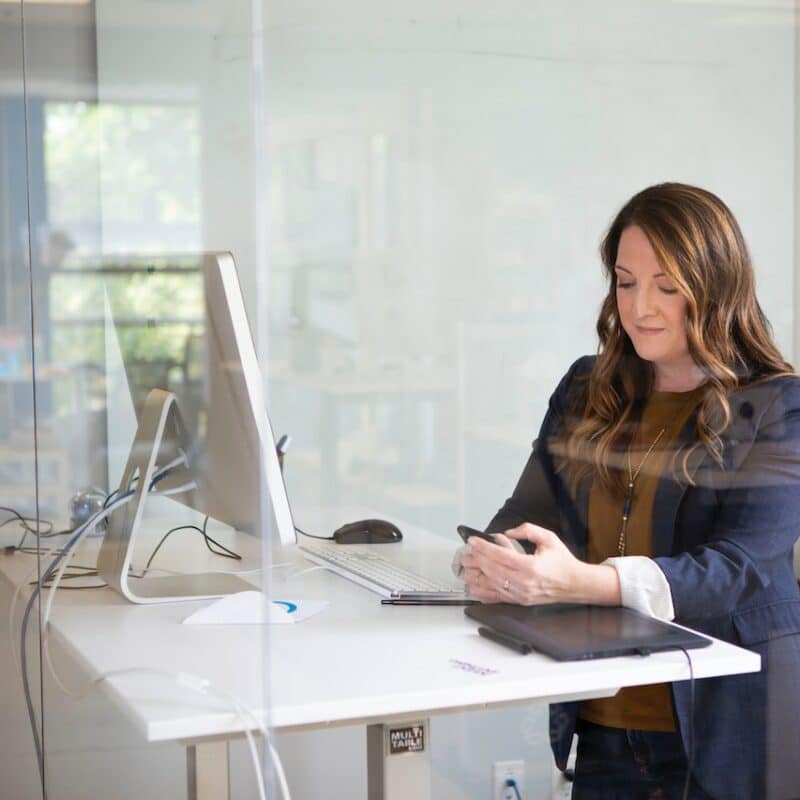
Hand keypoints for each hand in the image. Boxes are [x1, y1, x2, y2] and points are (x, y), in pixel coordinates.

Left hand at [461, 523, 619, 605]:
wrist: (575, 584)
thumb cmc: (562, 562)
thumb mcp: (548, 538)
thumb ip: (527, 530)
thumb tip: (509, 532)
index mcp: (530, 567)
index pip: (500, 556)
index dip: (483, 547)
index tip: (473, 540)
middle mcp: (524, 582)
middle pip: (491, 570)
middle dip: (475, 559)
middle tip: (466, 551)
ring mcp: (520, 594)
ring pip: (489, 585)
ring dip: (474, 575)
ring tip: (466, 565)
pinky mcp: (518, 601)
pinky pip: (494, 598)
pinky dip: (481, 591)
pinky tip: (472, 584)